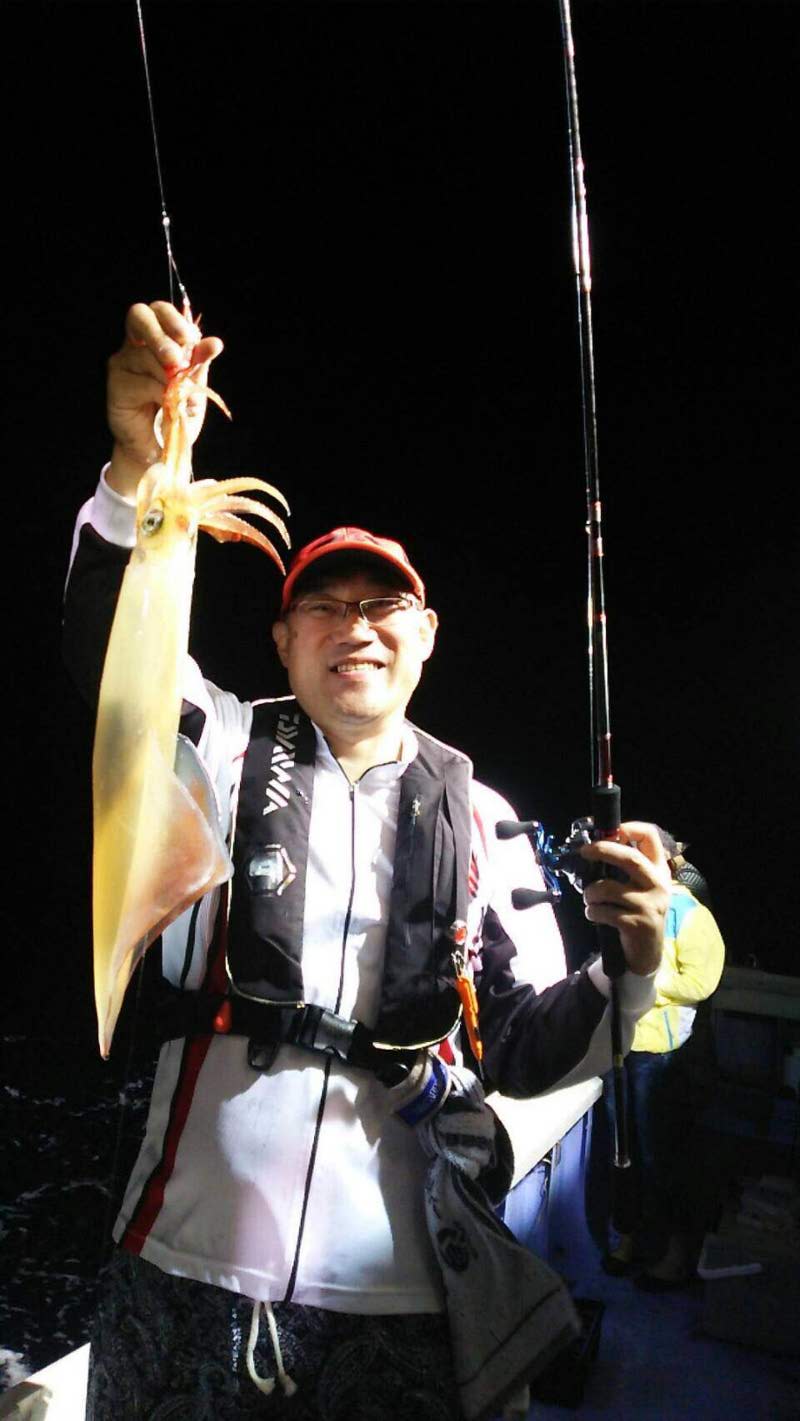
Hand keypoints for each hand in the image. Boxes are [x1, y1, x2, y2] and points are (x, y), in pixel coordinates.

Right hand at [106, 301, 223, 496]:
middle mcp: (135, 345)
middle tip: (176, 359)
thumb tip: (215, 342)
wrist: (161, 446)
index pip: (158, 310)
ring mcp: (122, 363)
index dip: (173, 319)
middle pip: (139, 315)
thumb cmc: (177, 412)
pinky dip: (159, 393)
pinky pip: (141, 381)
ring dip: (167, 375)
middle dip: (161, 333)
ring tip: (178, 395)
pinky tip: (166, 406)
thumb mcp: (194, 385)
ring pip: (144, 355)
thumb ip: (200, 364)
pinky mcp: (116, 385)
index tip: (191, 339)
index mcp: (156, 338)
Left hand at [580, 821, 669, 975]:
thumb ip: (626, 868)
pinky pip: (603, 911)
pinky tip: (595, 915)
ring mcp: (649, 905)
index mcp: (659, 870)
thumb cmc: (637, 913)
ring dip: (590, 893)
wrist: (646, 954)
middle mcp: (658, 885)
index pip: (651, 837)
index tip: (611, 831)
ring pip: (608, 888)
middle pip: (630, 858)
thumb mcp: (640, 888)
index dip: (630, 827)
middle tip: (585, 851)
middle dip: (604, 850)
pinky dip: (592, 912)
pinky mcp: (637, 924)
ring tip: (590, 899)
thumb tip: (595, 845)